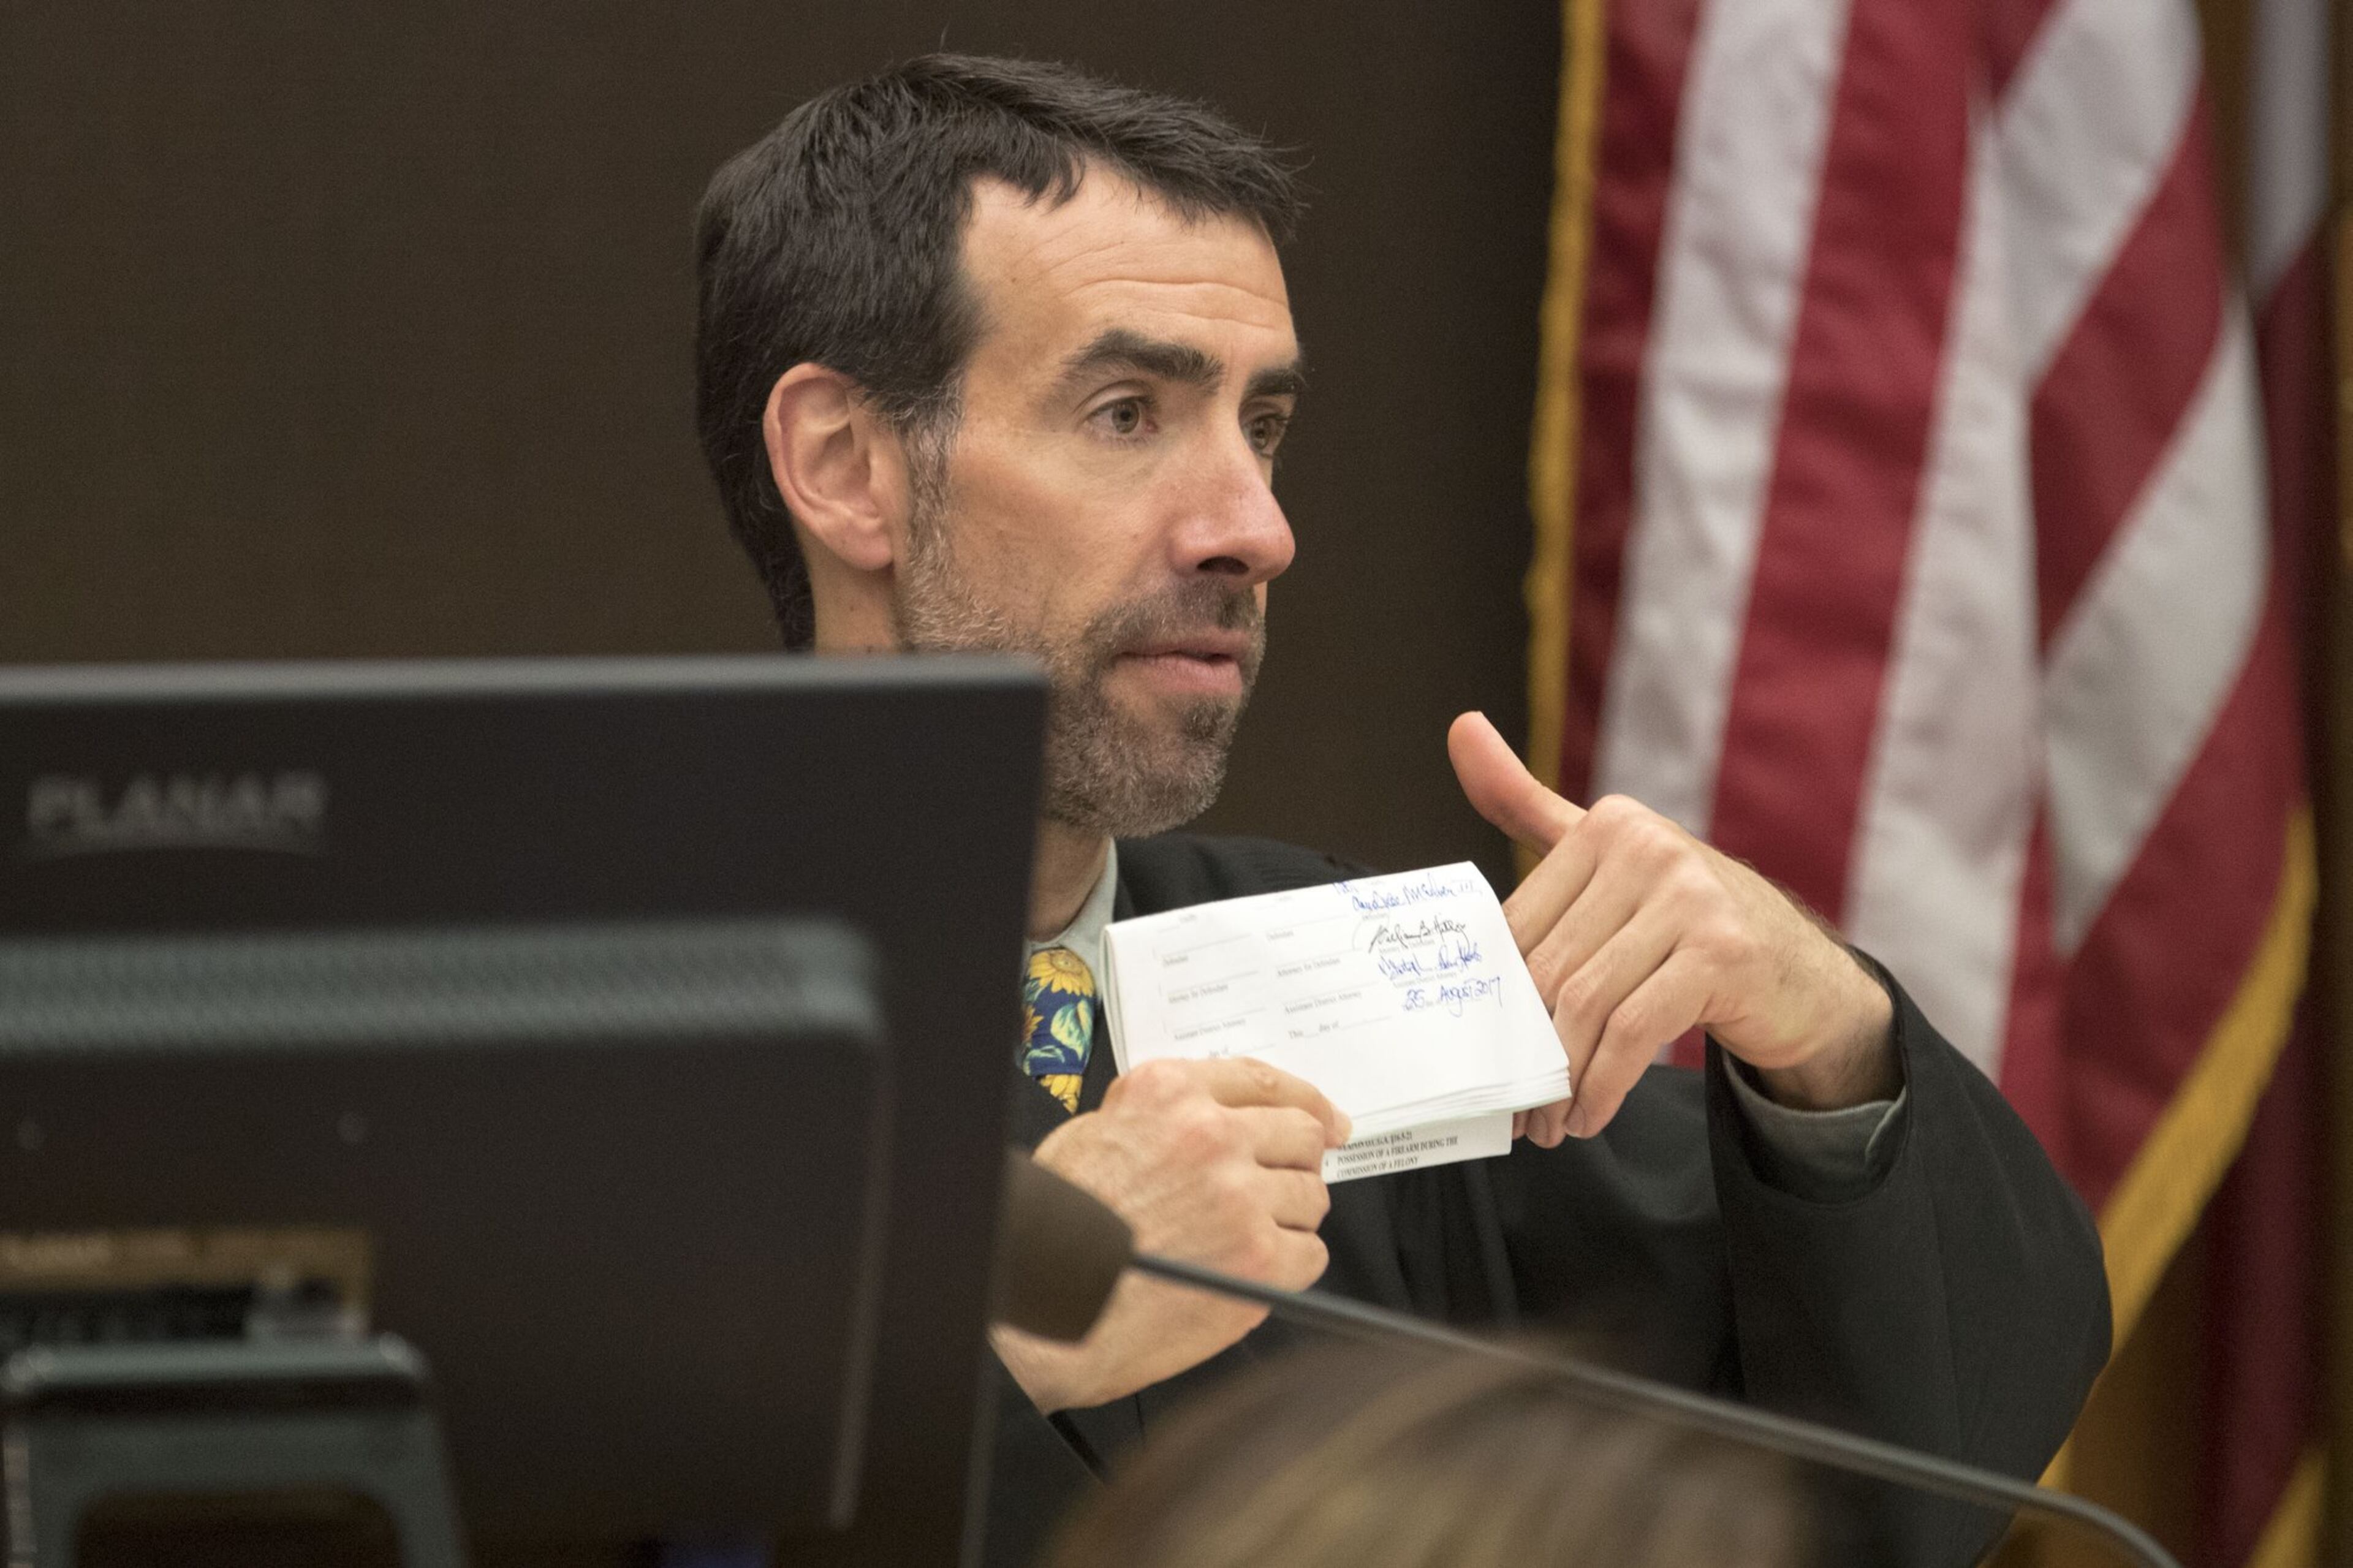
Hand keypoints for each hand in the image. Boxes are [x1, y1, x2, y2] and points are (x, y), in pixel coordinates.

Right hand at [990, 1057, 1348, 1412]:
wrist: (1053, 1310)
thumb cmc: (1062, 1227)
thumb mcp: (1095, 1133)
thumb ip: (1163, 1116)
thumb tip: (1216, 1120)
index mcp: (1168, 1094)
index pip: (1262, 1080)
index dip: (1305, 1100)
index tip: (1326, 1118)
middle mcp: (1210, 1136)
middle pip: (1301, 1134)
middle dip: (1299, 1160)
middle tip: (1288, 1182)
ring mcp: (1239, 1198)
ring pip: (1311, 1195)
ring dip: (1290, 1215)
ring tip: (1247, 1237)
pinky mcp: (1259, 1260)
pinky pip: (1310, 1253)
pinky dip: (1291, 1265)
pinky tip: (1251, 1271)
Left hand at [1449, 712, 1895, 1143]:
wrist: (1800, 975)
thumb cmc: (1686, 923)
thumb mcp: (1606, 858)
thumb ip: (1528, 805)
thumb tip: (1460, 726)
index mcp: (1610, 825)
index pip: (1520, 926)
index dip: (1498, 1000)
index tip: (1486, 1055)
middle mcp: (1650, 849)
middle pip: (1549, 968)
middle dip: (1524, 1049)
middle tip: (1514, 1107)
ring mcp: (1691, 898)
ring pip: (1586, 1003)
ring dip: (1561, 1078)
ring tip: (1549, 1123)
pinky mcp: (1723, 954)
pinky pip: (1635, 1030)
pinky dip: (1604, 1082)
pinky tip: (1589, 1114)